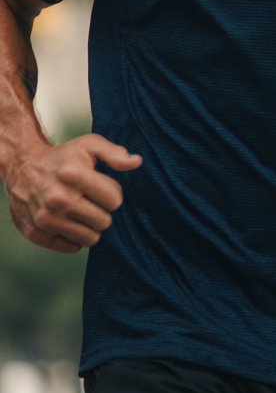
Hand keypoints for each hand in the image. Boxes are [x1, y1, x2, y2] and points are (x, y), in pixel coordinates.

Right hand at [5, 134, 141, 253]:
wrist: (23, 168)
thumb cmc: (62, 157)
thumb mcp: (89, 145)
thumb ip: (114, 153)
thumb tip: (136, 162)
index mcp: (74, 176)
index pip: (114, 200)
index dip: (113, 194)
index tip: (102, 188)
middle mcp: (59, 199)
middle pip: (104, 221)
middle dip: (103, 211)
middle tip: (91, 201)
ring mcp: (46, 219)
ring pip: (91, 238)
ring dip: (90, 226)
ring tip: (81, 211)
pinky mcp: (37, 234)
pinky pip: (72, 248)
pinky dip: (74, 238)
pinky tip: (69, 222)